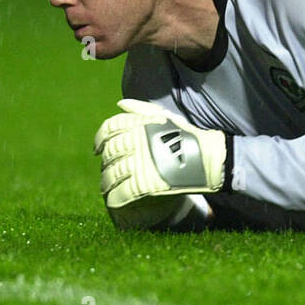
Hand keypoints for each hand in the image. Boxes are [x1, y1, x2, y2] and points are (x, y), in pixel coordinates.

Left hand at [93, 99, 227, 210]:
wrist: (207, 158)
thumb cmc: (187, 136)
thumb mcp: (165, 117)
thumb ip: (141, 109)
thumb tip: (120, 104)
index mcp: (139, 124)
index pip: (109, 129)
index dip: (99, 140)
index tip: (97, 150)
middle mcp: (136, 142)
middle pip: (109, 154)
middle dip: (105, 164)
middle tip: (106, 171)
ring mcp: (140, 164)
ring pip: (112, 175)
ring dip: (106, 183)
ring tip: (107, 188)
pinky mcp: (145, 184)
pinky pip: (121, 193)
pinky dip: (115, 198)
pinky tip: (114, 200)